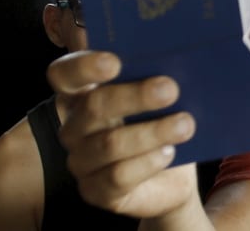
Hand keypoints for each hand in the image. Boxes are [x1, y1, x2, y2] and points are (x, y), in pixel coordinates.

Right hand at [48, 51, 199, 218]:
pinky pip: (117, 177)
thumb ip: (155, 76)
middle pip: (94, 106)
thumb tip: (173, 58)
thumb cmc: (162, 122)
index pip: (64, 74)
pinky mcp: (95, 191)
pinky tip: (169, 153)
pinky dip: (147, 163)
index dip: (83, 66)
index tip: (115, 62)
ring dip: (151, 132)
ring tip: (185, 124)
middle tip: (170, 89)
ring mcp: (81, 161)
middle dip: (135, 96)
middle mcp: (75, 126)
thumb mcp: (161, 97)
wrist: (173, 175)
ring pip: (109, 143)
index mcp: (83, 93)